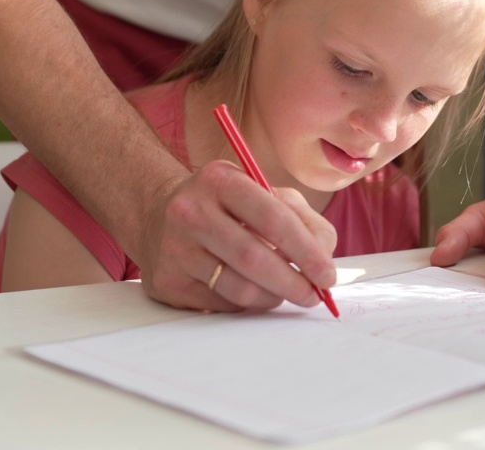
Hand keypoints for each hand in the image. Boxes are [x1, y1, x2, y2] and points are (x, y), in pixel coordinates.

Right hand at [137, 160, 337, 311]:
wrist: (158, 215)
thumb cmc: (225, 205)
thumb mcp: (263, 194)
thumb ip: (303, 219)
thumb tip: (323, 259)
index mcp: (220, 180)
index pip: (273, 219)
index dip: (307, 252)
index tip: (327, 275)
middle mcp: (190, 211)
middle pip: (255, 259)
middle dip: (294, 283)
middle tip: (313, 296)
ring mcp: (174, 248)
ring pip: (238, 289)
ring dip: (272, 297)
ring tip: (282, 291)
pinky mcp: (166, 281)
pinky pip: (219, 304)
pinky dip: (245, 304)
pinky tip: (249, 290)